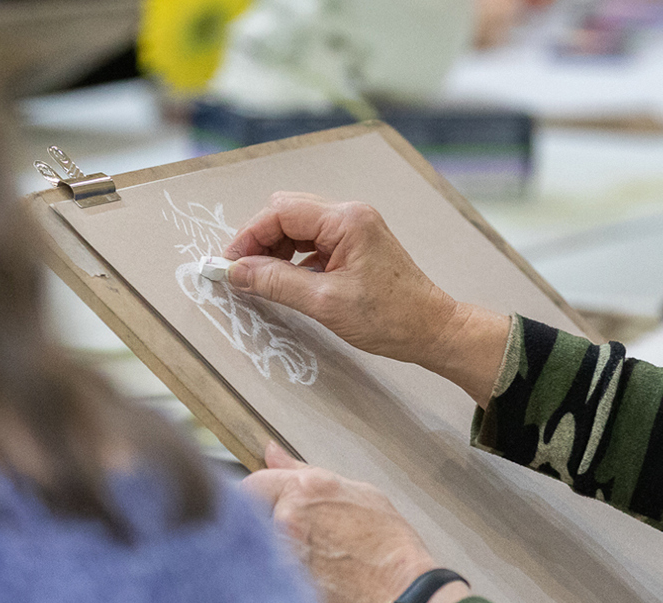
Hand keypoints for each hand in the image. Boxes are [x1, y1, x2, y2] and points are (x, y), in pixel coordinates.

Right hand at [223, 192, 509, 402]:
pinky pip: (313, 242)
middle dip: (259, 240)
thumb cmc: (390, 317)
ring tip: (260, 280)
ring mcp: (354, 228)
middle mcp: (350, 215)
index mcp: (346, 220)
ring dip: (275, 250)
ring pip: (298, 227)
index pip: (280, 211)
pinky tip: (286, 282)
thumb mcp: (324, 303)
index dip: (248, 235)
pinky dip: (293, 258)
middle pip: (287, 213)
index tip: (229, 264)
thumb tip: (235, 272)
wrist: (432, 330)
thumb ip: (275, 283)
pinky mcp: (355, 245)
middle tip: (240, 272)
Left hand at [242, 443, 467, 602]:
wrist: (404, 593)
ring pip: (256, 549)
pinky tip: (307, 579)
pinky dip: (279, 576)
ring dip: (271, 550)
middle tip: (289, 534)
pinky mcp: (284, 589)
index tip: (264, 504)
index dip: (258, 496)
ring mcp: (284, 558)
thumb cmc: (390, 548)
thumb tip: (273, 453)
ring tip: (307, 559)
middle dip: (262, 523)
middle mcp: (289, 522)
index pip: (253, 485)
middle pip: (248, 519)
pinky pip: (268, 576)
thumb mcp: (360, 494)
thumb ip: (306, 473)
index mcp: (305, 492)